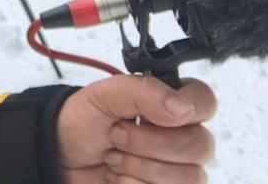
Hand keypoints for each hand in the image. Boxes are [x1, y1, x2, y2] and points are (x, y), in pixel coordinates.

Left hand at [56, 75, 215, 183]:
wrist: (61, 156)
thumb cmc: (83, 123)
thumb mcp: (103, 95)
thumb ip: (142, 91)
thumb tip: (182, 108)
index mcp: (169, 105)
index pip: (206, 102)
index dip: (188, 108)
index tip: (153, 116)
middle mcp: (180, 137)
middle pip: (200, 145)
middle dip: (149, 143)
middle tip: (116, 134)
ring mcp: (176, 169)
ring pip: (189, 177)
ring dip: (139, 167)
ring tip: (114, 156)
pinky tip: (119, 177)